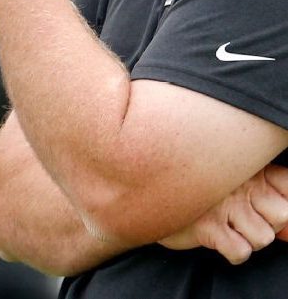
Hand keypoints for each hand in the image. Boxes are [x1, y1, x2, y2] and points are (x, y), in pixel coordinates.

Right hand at [160, 165, 287, 263]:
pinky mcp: (207, 227)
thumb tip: (287, 223)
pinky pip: (240, 252)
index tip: (267, 202)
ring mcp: (223, 205)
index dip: (285, 198)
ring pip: (263, 237)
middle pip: (283, 214)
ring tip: (228, 225)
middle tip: (245, 216)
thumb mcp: (228, 174)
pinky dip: (233, 250)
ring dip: (248, 238)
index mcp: (246, 164)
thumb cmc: (191, 180)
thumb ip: (262, 191)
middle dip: (268, 222)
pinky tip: (218, 236)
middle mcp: (238, 182)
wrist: (143, 181)